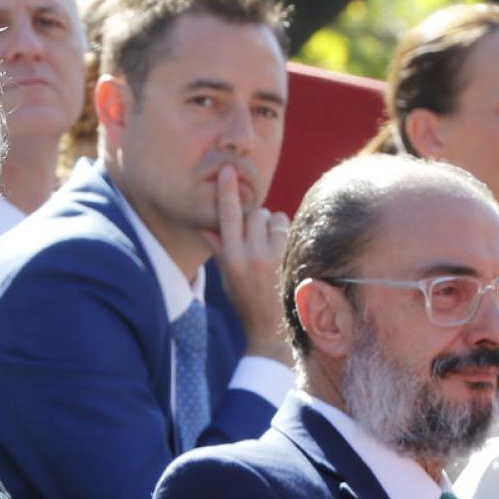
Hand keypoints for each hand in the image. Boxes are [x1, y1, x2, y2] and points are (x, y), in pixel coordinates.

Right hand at [205, 165, 291, 365]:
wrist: (271, 328)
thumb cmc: (245, 301)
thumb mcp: (227, 276)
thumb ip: (219, 248)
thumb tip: (206, 225)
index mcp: (231, 258)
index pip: (227, 216)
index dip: (227, 191)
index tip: (228, 170)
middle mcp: (252, 255)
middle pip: (253, 213)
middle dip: (252, 217)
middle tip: (252, 235)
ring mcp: (275, 256)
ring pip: (272, 217)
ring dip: (269, 224)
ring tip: (267, 243)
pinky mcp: (293, 258)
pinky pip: (288, 228)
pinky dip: (283, 232)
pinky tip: (282, 249)